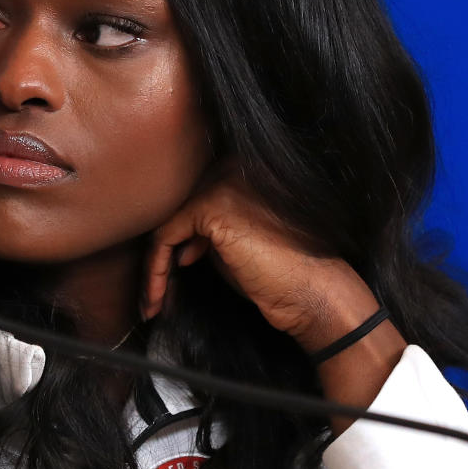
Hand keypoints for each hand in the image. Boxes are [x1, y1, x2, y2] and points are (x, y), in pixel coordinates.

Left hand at [141, 170, 381, 355]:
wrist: (314, 294)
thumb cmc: (283, 276)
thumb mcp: (239, 244)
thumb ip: (210, 231)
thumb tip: (178, 243)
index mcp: (247, 169)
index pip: (195, 198)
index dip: (183, 237)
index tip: (179, 269)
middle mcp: (234, 166)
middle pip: (178, 208)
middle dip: (164, 252)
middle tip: (157, 290)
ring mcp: (223, 183)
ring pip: (167, 223)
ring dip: (154, 266)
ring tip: (152, 302)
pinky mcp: (212, 206)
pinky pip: (165, 236)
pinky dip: (155, 269)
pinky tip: (156, 296)